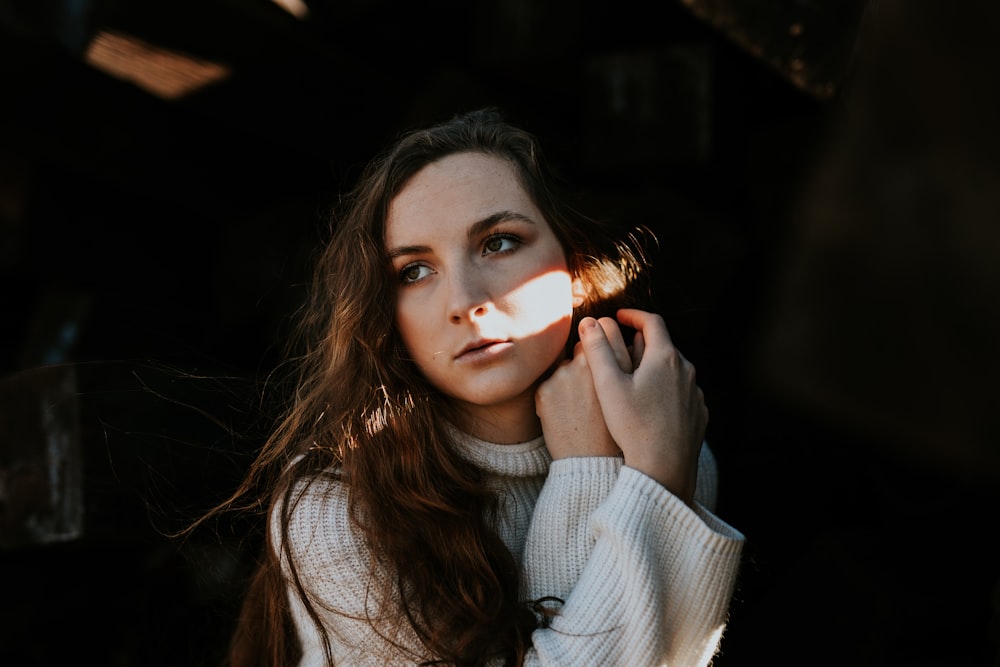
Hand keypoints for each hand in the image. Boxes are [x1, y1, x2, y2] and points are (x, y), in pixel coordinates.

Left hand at [535, 318, 632, 459]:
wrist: (595, 466)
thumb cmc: (619, 430)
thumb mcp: (632, 392)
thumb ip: (629, 361)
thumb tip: (625, 335)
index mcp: (614, 362)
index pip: (604, 326)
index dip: (604, 335)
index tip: (602, 349)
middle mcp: (587, 364)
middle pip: (582, 345)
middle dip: (585, 360)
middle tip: (591, 387)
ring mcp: (563, 376)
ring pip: (565, 366)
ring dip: (570, 378)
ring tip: (580, 406)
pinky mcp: (545, 391)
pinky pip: (550, 384)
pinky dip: (556, 396)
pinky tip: (567, 414)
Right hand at [578, 309, 706, 503]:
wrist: (664, 469)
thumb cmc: (633, 426)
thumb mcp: (608, 386)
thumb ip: (597, 351)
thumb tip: (588, 323)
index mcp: (665, 358)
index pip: (652, 322)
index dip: (633, 315)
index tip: (619, 317)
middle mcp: (686, 371)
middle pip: (664, 345)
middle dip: (642, 341)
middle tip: (621, 346)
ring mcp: (695, 393)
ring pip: (674, 370)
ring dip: (654, 366)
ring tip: (633, 378)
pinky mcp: (699, 414)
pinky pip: (681, 392)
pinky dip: (665, 389)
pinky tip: (649, 405)